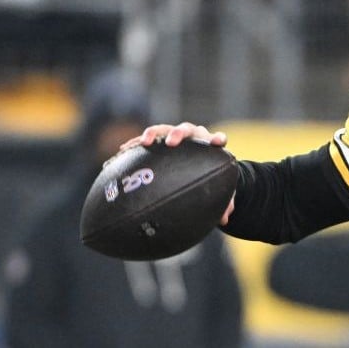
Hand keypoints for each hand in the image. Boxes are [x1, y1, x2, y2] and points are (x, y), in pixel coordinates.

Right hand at [119, 122, 235, 224]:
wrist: (197, 164)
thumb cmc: (210, 175)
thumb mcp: (217, 188)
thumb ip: (225, 201)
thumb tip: (224, 220)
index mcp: (209, 144)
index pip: (216, 138)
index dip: (217, 139)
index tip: (217, 142)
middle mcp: (193, 136)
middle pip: (187, 130)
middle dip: (179, 134)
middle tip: (172, 142)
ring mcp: (174, 135)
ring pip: (164, 129)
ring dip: (154, 133)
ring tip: (145, 142)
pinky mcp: (159, 139)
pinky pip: (146, 139)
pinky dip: (136, 143)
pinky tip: (124, 149)